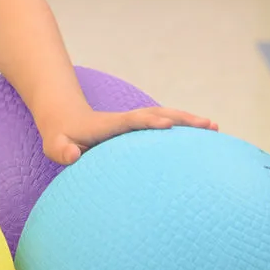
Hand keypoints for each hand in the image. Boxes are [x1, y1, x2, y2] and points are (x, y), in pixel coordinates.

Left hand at [40, 107, 217, 165]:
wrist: (64, 119)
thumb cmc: (61, 139)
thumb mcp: (55, 146)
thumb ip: (62, 151)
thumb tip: (73, 155)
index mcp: (108, 126)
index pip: (131, 121)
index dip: (148, 121)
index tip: (166, 124)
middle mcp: (125, 120)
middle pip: (157, 114)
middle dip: (181, 118)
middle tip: (208, 125)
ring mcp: (133, 122)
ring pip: (164, 116)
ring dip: (188, 120)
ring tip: (214, 127)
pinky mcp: (137, 128)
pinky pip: (163, 125)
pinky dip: (182, 127)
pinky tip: (202, 137)